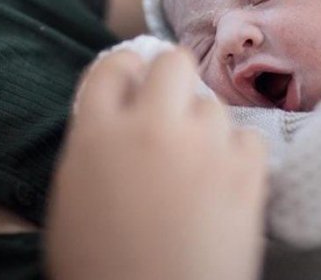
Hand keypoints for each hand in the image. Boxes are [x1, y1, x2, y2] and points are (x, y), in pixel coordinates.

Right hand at [45, 48, 266, 279]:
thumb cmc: (99, 262)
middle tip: (168, 104)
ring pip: (212, 103)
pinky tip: (222, 177)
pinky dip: (235, 153)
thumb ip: (93, 138)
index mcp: (99, 133)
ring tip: (194, 158)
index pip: (114, 65)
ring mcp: (202, 148)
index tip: (134, 78)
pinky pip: (247, 139)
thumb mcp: (73, 192)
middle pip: (173, 61)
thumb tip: (117, 106)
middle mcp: (152, 127)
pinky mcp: (244, 176)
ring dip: (201, 123)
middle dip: (170, 76)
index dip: (126, 67)